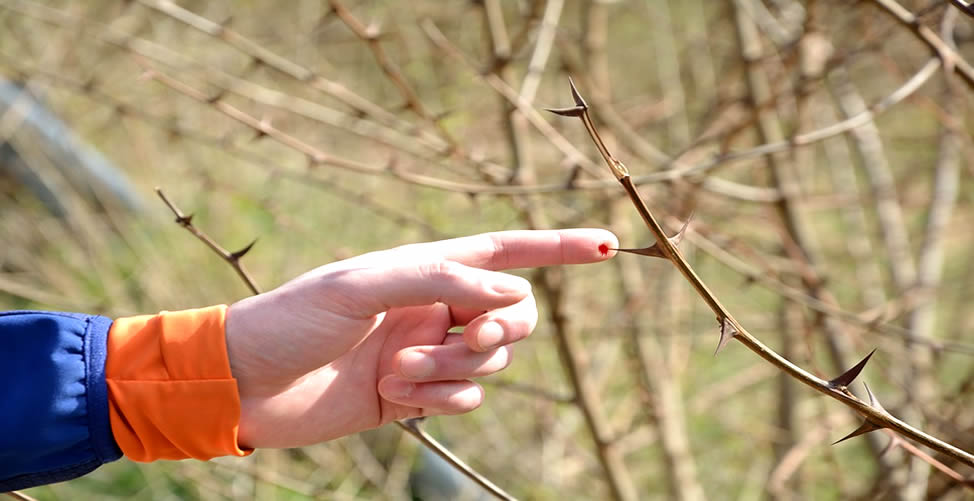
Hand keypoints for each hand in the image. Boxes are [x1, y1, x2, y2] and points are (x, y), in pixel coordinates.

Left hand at [225, 229, 617, 447]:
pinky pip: (465, 400)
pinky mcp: (416, 397)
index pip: (508, 252)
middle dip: (502, 331)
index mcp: (427, 267)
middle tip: (469, 340)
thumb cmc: (294, 319)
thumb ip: (438, 280)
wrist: (248, 383)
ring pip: (490, 364)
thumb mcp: (362, 283)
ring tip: (399, 372)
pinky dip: (443, 401)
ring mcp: (429, 353)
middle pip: (514, 317)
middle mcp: (436, 308)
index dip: (560, 248)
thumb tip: (506, 295)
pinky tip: (400, 397)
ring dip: (455, 371)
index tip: (609, 246)